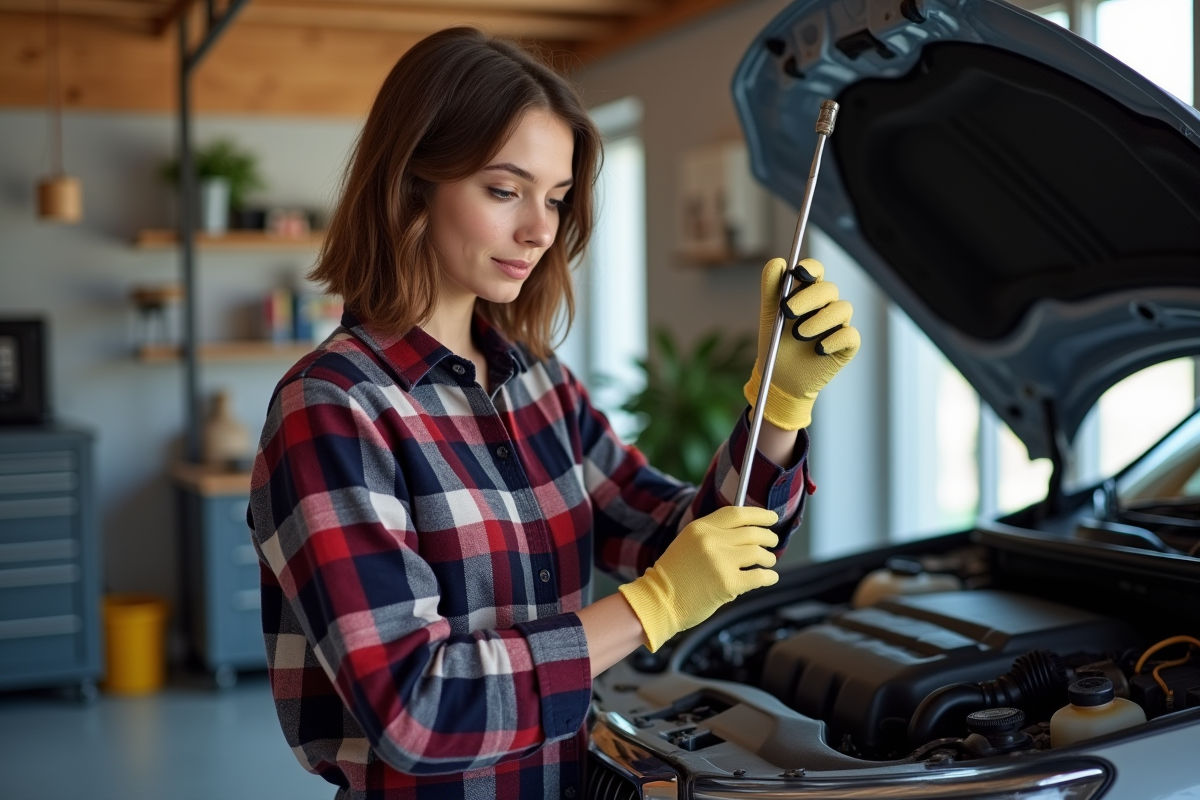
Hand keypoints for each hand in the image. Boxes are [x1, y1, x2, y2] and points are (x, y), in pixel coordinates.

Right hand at [617, 506, 779, 651]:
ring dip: (768, 557)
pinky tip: (770, 577)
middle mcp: (712, 541)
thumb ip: (713, 535)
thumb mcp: (688, 543)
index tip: (771, 518)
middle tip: (772, 541)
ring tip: (768, 561)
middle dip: (768, 537)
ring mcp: (720, 561)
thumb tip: (746, 533)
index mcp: (701, 528)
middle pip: (752, 532)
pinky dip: (769, 576)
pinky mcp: (728, 583)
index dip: (759, 514)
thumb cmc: (674, 576)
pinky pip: (759, 576)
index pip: (737, 513)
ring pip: (759, 552)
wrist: (660, 601)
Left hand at [743, 257, 859, 430]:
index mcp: (808, 294)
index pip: (816, 271)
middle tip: (787, 312)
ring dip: (819, 320)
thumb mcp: (770, 316)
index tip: (798, 272)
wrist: (778, 379)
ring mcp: (838, 325)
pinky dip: (834, 340)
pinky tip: (818, 349)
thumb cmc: (776, 344)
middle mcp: (826, 306)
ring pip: (842, 309)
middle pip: (829, 289)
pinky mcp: (846, 346)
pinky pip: (850, 335)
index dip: (810, 267)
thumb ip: (772, 289)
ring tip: (798, 335)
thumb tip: (777, 262)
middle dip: (808, 298)